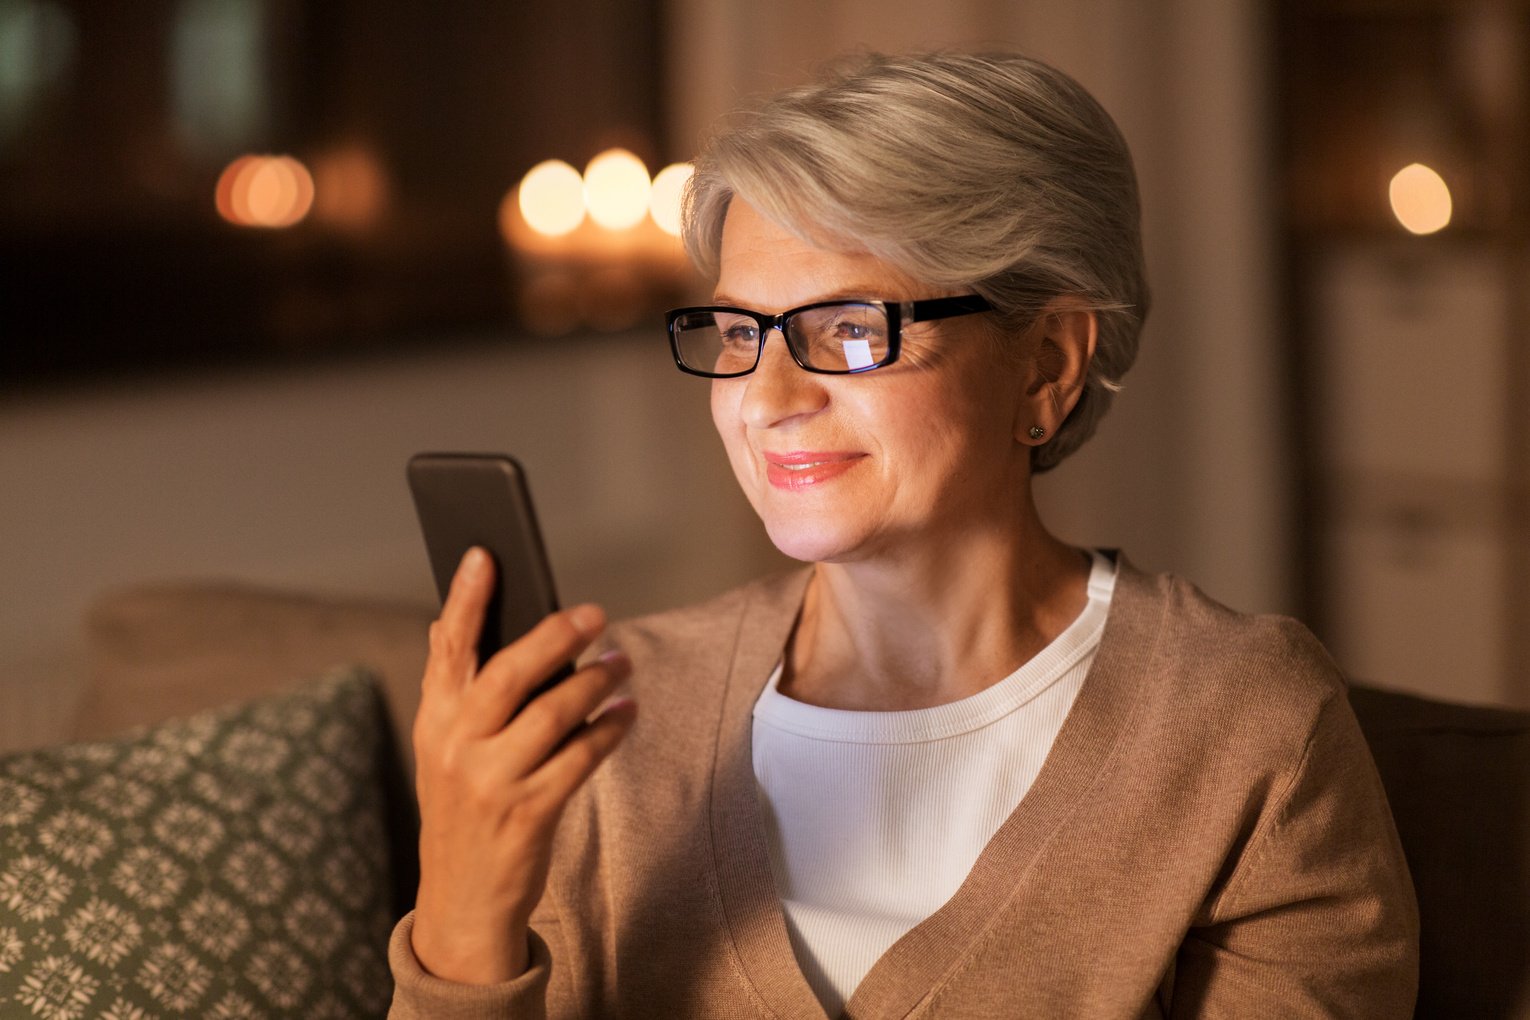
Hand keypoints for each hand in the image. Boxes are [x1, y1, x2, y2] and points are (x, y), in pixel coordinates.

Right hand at [409, 547, 636, 984]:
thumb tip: (445, 623)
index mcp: (433, 722)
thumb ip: (451, 691)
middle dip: (556, 636)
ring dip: (595, 682)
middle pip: (509, 673)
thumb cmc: (462, 811)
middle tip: (596, 614)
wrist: (462, 902)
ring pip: (552, 713)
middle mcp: (457, 747)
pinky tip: (627, 711)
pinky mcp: (529, 813)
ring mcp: (492, 782)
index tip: (484, 555)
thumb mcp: (440, 750)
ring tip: (622, 663)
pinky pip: (580, 757)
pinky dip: (609, 728)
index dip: (465, 600)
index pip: (448, 649)